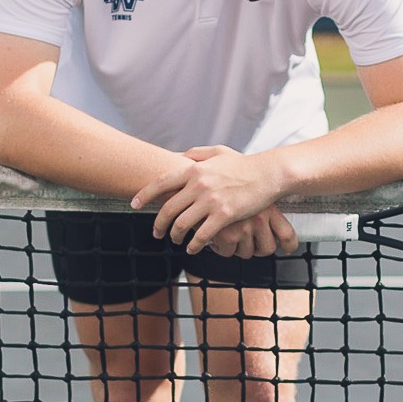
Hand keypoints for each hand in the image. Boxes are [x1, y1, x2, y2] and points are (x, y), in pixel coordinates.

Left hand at [131, 146, 297, 255]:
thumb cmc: (243, 164)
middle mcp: (198, 185)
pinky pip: (202, 235)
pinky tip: (193, 248)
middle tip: (156, 233)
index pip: (161, 183)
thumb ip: (196, 154)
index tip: (134, 205)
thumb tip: (178, 157)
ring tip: (176, 240)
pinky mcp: (224, 215)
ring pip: (182, 224)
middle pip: (168, 209)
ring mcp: (211, 201)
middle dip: (159, 224)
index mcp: (194, 169)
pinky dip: (194, 245)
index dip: (144, 196)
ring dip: (175, 236)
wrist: (268, 174)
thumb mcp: (218, 152)